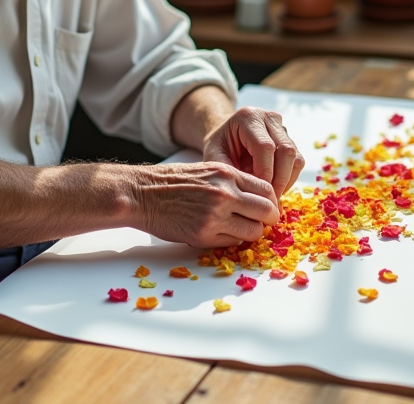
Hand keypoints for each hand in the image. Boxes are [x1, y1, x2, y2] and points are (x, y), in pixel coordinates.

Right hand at [134, 162, 279, 247]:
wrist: (142, 193)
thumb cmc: (172, 181)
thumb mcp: (207, 170)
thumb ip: (233, 182)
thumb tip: (259, 199)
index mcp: (227, 174)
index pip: (267, 191)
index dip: (271, 202)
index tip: (267, 209)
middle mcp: (224, 194)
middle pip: (267, 212)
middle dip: (268, 220)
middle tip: (261, 223)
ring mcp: (215, 216)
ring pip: (253, 232)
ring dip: (250, 233)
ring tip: (238, 228)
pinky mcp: (203, 235)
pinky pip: (232, 243)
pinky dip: (231, 240)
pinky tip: (220, 233)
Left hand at [203, 107, 303, 199]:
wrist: (225, 138)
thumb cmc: (219, 148)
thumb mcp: (215, 158)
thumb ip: (230, 172)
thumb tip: (251, 195)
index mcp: (248, 117)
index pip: (265, 147)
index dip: (265, 173)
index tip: (258, 195)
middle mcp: (269, 118)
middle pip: (286, 151)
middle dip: (278, 181)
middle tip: (268, 201)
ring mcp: (282, 128)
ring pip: (295, 158)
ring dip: (285, 182)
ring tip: (269, 196)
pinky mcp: (290, 140)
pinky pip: (297, 162)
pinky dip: (289, 179)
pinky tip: (274, 188)